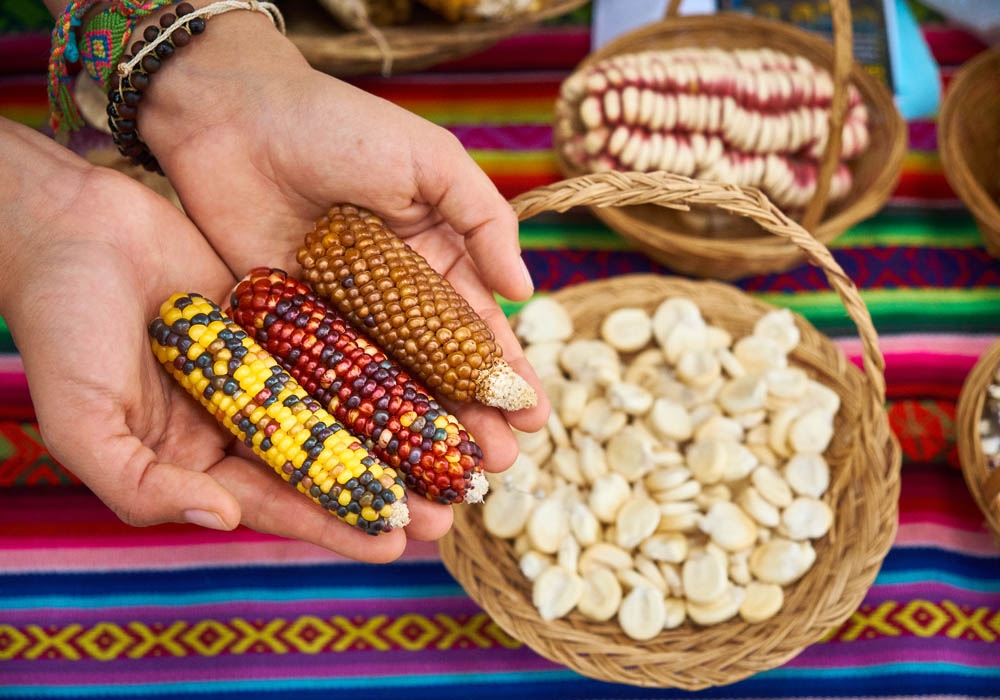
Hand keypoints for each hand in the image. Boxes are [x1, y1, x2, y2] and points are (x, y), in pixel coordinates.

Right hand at [0, 118, 447, 560]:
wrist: (70, 225)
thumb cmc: (59, 323)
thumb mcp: (82, 419)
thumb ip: (142, 484)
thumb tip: (223, 521)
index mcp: (195, 458)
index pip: (275, 501)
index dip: (333, 523)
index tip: (393, 540)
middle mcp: (238, 420)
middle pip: (324, 463)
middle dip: (384, 488)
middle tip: (447, 507)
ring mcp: (265, 369)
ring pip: (344, 409)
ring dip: (397, 433)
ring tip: (456, 454)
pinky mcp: (282, 319)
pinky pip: (340, 345)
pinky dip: (381, 364)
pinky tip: (430, 379)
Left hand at [136, 8, 550, 473]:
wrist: (231, 116)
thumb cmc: (338, 126)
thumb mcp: (429, 159)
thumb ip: (482, 219)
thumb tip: (524, 291)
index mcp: (434, 259)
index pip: (478, 328)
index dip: (506, 372)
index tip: (534, 417)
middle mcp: (391, 299)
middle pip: (438, 372)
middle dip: (472, 418)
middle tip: (497, 467)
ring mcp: (340, 320)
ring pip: (387, 389)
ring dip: (418, 436)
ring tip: (448, 482)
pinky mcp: (287, 331)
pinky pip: (324, 384)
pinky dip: (349, 423)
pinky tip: (376, 460)